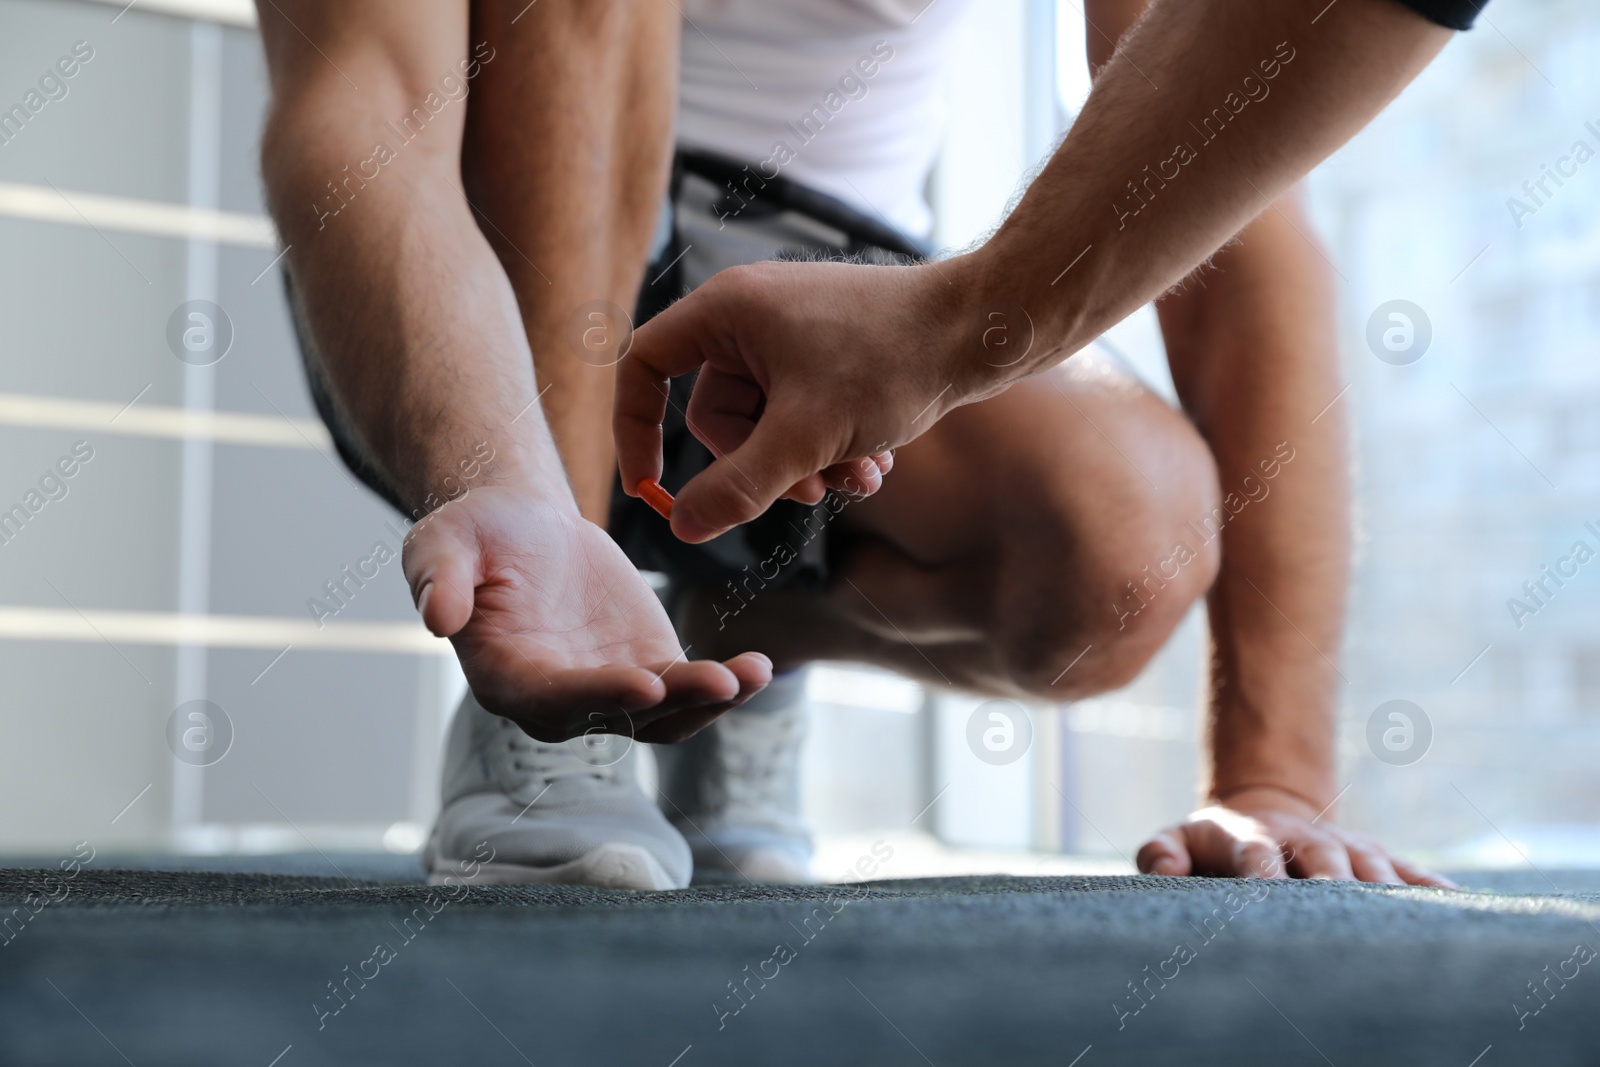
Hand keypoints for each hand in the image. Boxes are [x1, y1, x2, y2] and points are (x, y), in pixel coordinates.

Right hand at [402, 484, 771, 742]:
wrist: (526, 527)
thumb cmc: (478, 533)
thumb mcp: (444, 539)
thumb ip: (439, 576)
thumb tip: (435, 618)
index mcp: (505, 676)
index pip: (551, 698)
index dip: (596, 695)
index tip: (642, 685)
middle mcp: (558, 701)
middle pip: (617, 715)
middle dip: (671, 703)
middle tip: (718, 683)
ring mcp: (609, 691)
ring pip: (663, 716)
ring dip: (710, 702)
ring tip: (752, 675)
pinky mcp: (648, 671)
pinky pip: (690, 691)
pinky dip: (726, 684)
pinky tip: (759, 668)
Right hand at [614, 258, 986, 543]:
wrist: (984, 328)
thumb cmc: (896, 361)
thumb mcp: (808, 437)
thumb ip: (739, 486)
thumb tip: (681, 526)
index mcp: (727, 310)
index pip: (644, 366)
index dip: (635, 430)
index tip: (651, 489)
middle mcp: (751, 314)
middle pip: (714, 415)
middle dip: (763, 465)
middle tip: (815, 491)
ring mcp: (791, 332)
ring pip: (766, 424)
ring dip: (805, 465)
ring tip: (860, 479)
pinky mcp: (828, 352)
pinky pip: (801, 414)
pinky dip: (829, 446)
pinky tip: (876, 465)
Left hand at [1135, 785, 1455, 887]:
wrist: (1263, 811)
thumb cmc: (1212, 844)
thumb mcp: (1175, 840)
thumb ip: (1160, 854)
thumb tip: (1167, 869)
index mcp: (1252, 838)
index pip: (1257, 855)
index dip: (1261, 871)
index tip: (1266, 892)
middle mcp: (1304, 840)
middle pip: (1323, 859)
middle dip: (1332, 883)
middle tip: (1339, 909)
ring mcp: (1345, 847)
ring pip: (1371, 866)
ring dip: (1383, 890)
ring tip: (1398, 922)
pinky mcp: (1378, 857)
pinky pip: (1411, 872)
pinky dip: (1434, 889)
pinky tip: (1459, 909)